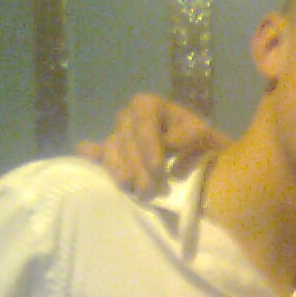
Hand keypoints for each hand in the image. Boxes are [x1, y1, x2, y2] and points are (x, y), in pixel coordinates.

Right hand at [76, 94, 228, 195]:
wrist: (201, 163)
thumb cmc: (204, 147)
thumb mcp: (205, 136)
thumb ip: (190, 135)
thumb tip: (169, 142)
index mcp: (150, 105)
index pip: (144, 119)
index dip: (149, 143)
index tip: (158, 167)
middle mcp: (129, 116)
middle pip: (126, 137)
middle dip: (138, 165)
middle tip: (150, 190)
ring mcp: (117, 135)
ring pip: (111, 149)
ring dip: (121, 170)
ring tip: (134, 191)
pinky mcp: (110, 153)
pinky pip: (96, 152)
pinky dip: (91, 155)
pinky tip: (89, 158)